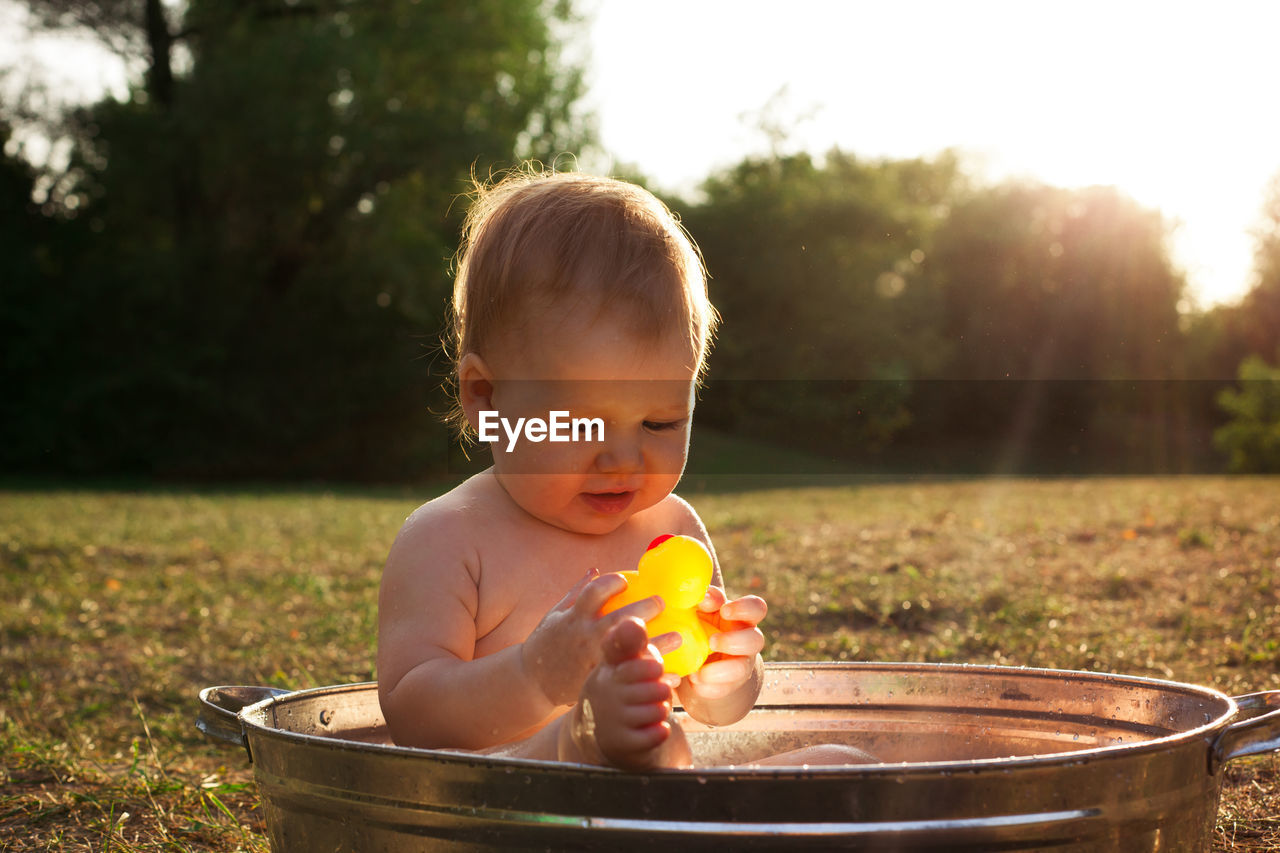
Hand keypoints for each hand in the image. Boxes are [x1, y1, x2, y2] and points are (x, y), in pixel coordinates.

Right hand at [521, 570, 664, 707]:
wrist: (533, 681)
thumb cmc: (546, 643)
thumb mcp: (555, 615)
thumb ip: (576, 593)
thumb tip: (595, 570)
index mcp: (574, 618)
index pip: (593, 593)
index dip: (611, 583)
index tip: (627, 579)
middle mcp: (583, 638)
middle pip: (617, 620)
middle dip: (643, 609)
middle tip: (663, 602)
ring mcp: (592, 660)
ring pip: (629, 651)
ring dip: (656, 643)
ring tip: (679, 636)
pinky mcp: (599, 681)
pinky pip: (630, 677)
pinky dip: (650, 675)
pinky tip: (673, 674)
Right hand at [569, 616, 690, 769]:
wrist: (596, 733)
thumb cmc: (617, 690)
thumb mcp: (618, 664)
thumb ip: (629, 642)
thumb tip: (633, 621)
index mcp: (607, 671)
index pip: (641, 664)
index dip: (653, 667)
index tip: (651, 669)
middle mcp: (607, 694)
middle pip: (656, 686)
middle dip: (660, 689)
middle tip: (651, 691)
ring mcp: (613, 720)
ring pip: (659, 709)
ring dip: (660, 710)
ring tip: (648, 709)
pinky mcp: (622, 743)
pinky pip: (657, 733)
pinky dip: (659, 730)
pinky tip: (648, 727)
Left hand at [683, 587, 766, 701]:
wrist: (698, 657)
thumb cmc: (699, 623)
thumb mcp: (700, 608)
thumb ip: (704, 599)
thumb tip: (703, 597)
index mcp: (741, 617)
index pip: (756, 608)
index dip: (744, 608)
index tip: (724, 610)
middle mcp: (746, 640)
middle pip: (756, 640)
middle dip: (734, 641)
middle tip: (711, 642)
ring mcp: (740, 664)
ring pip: (741, 669)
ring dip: (721, 670)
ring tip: (699, 671)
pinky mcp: (728, 685)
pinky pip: (723, 689)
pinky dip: (707, 686)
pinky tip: (694, 680)